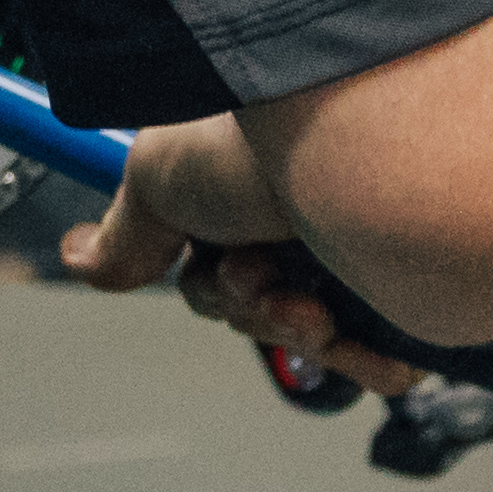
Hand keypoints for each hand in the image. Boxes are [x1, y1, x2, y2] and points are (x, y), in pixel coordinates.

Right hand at [56, 116, 428, 387]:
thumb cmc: (283, 131)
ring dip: (293, 331)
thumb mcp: (165, 170)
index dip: (204, 278)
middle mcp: (301, 205)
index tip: (207, 262)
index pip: (207, 258)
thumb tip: (83, 259)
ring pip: (302, 333)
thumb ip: (128, 227)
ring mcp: (356, 242)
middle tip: (258, 277)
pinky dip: (368, 361)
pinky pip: (379, 350)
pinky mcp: (409, 279)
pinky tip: (376, 352)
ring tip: (313, 306)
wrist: (393, 140)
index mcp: (246, 173)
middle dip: (243, 304)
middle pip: (247, 302)